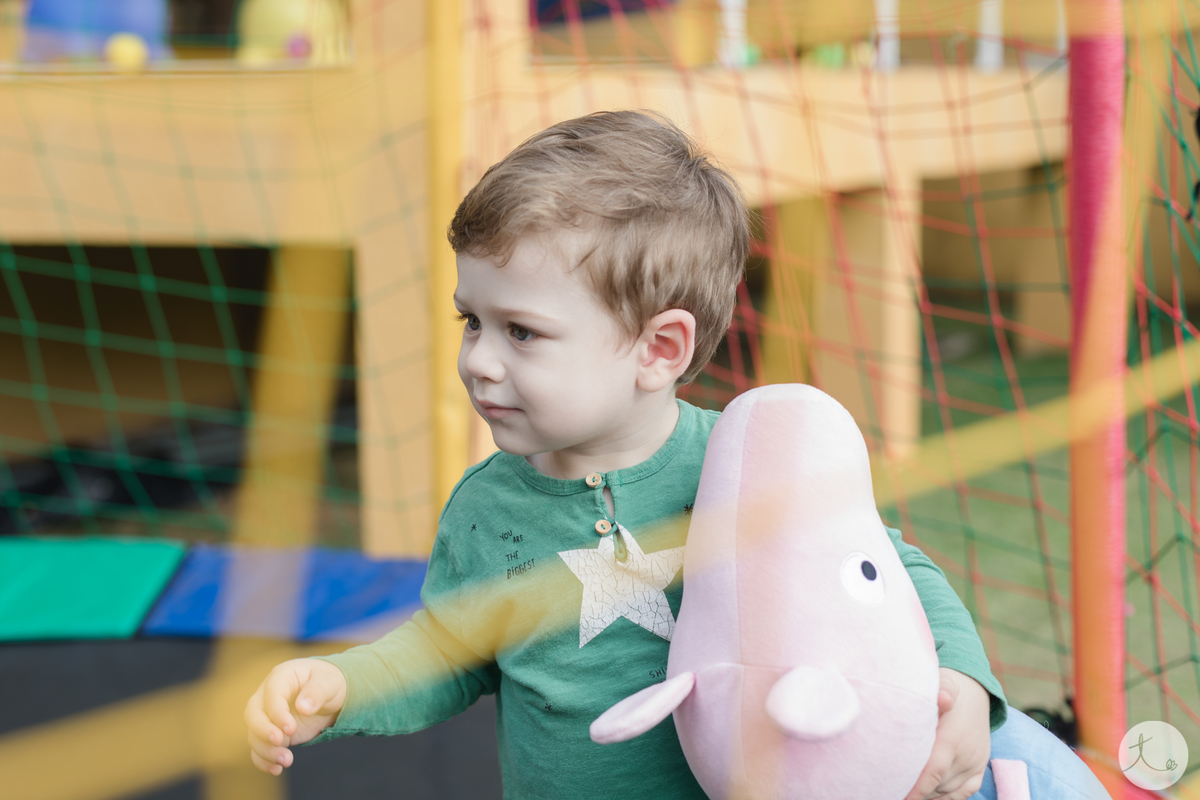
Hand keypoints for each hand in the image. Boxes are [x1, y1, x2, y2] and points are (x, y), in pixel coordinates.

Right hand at [244, 658, 347, 775]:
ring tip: (286, 760)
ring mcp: (267, 715)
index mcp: (282, 676)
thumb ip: (317, 692)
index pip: (271, 693)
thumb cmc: (329, 682)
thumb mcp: (329, 682)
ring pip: (254, 733)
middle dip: (263, 731)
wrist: (330, 694)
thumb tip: (302, 708)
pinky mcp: (272, 732)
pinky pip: (259, 747)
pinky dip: (263, 759)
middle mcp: (268, 695)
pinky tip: (276, 769)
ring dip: (265, 749)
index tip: (290, 728)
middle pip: (253, 713)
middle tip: (281, 742)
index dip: (276, 712)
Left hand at [903, 668, 991, 799]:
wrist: (976, 690)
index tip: (900, 794)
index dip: (916, 788)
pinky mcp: (979, 766)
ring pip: (949, 790)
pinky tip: (930, 797)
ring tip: (907, 792)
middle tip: (894, 791)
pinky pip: (966, 791)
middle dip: (917, 792)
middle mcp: (966, 754)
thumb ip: (942, 689)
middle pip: (938, 784)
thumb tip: (943, 698)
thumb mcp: (944, 682)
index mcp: (952, 738)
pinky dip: (948, 798)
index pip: (933, 771)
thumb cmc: (950, 687)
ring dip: (930, 794)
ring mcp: (975, 762)